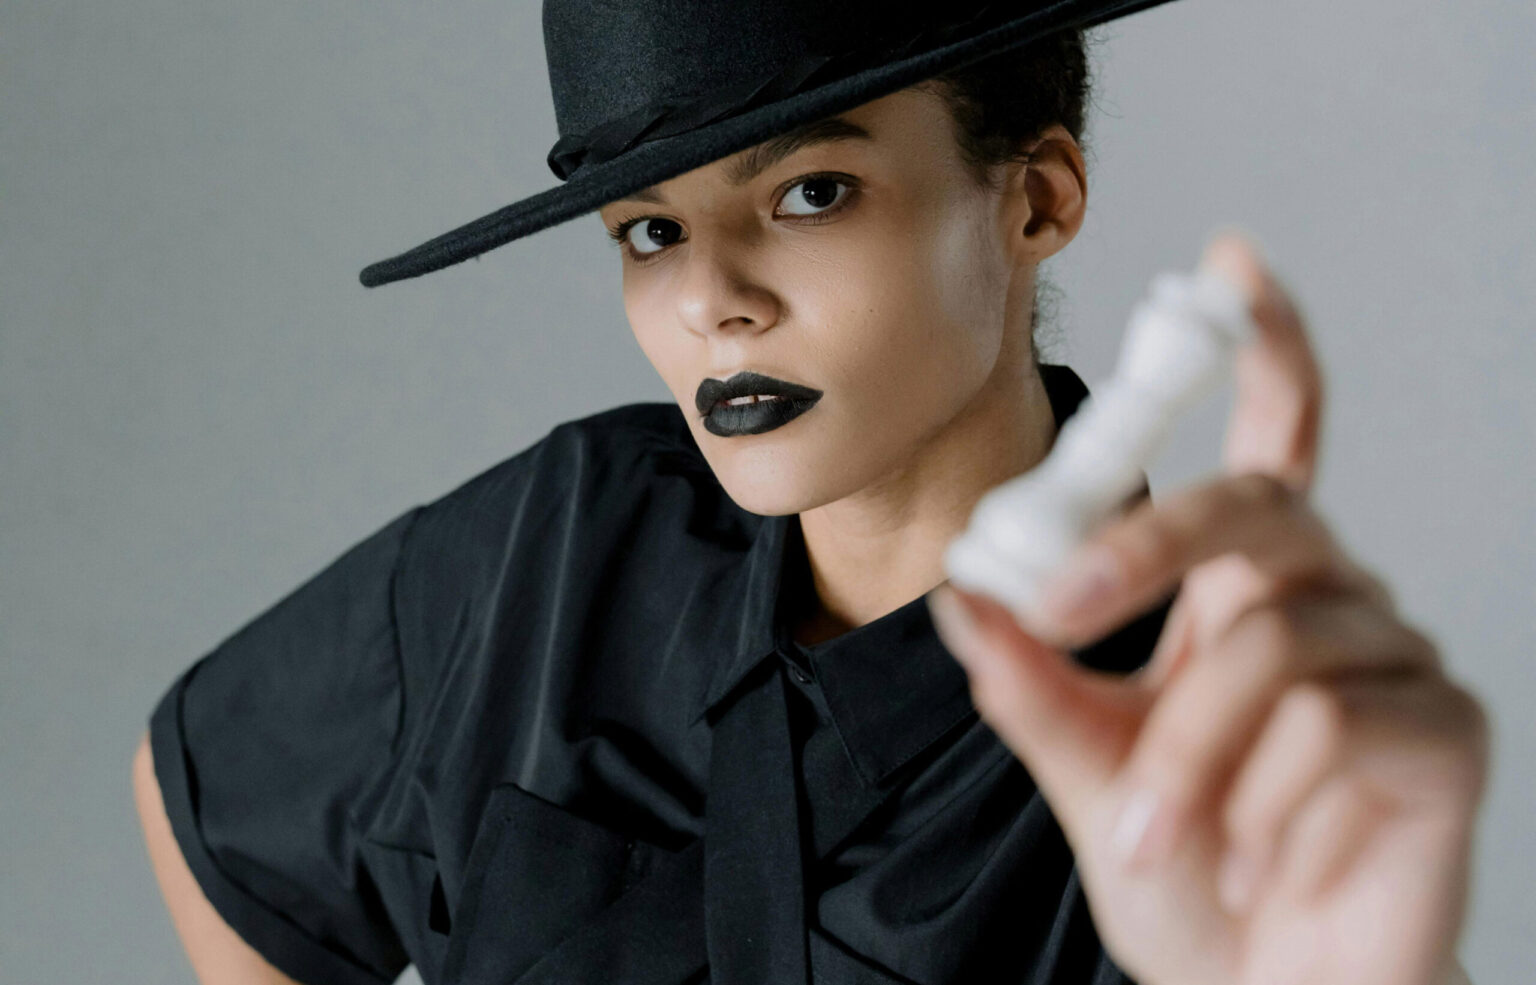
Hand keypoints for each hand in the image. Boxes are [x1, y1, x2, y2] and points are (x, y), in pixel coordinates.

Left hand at [927, 233, 1489, 984]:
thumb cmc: (1189, 878)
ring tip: (1156, 840)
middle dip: (1142, 547)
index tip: (1229, 262)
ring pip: (1267, 639)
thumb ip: (1033, 684)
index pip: (1266, 445)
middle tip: (1063, 609)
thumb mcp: (1085, 774)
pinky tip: (1256, 853)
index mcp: (1239, 592)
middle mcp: (1323, 600)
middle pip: (1253, 505)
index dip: (1260, 349)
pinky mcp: (1441, 728)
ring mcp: (1392, 658)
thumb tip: (968, 597)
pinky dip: (1259, 796)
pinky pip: (1331, 718)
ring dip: (1183, 752)